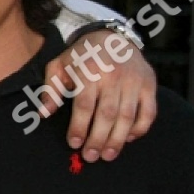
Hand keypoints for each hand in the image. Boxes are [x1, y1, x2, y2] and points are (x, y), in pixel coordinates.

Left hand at [39, 35, 156, 161]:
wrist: (112, 37)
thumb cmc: (81, 55)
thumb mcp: (59, 66)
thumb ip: (51, 90)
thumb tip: (43, 114)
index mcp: (89, 72)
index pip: (84, 106)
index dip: (79, 127)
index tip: (74, 144)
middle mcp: (113, 77)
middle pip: (107, 115)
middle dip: (98, 139)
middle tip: (90, 156)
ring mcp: (134, 82)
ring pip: (128, 116)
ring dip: (118, 139)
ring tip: (108, 155)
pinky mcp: (149, 85)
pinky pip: (149, 112)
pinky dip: (140, 128)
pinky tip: (128, 139)